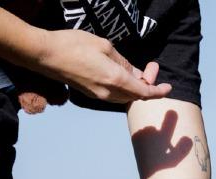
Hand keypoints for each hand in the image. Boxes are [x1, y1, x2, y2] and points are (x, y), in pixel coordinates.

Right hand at [35, 30, 171, 103]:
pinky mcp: (92, 94)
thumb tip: (136, 74)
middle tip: (151, 68)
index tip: (168, 88)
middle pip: (137, 96)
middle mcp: (110, 93)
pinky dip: (125, 88)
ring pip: (126, 96)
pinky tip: (124, 75)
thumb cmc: (73, 45)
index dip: (159, 91)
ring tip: (139, 70)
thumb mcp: (104, 47)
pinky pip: (115, 95)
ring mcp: (100, 96)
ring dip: (136, 87)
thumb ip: (123, 63)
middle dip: (148, 85)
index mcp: (116, 80)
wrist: (46, 56)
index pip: (145, 92)